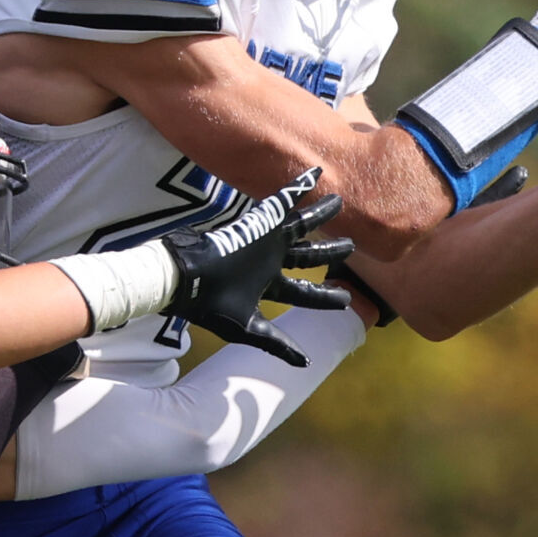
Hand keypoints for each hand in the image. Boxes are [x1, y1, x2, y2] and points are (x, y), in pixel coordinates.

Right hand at [161, 168, 352, 366]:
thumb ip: (277, 343)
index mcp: (268, 286)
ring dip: (320, 213)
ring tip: (340, 202)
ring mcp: (265, 241)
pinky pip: (282, 201)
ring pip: (301, 225)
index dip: (325, 297)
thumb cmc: (211, 306)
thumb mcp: (248, 328)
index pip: (304, 292)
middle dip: (330, 252)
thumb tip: (305, 363)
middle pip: (308, 256)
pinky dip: (297, 187)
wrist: (184, 280)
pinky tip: (315, 174)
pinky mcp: (259, 223)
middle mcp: (270, 261)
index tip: (346, 300)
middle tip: (353, 245)